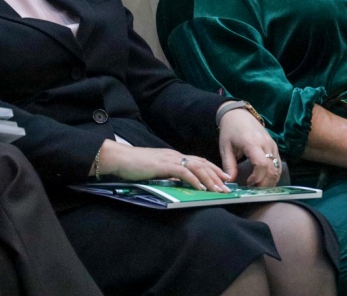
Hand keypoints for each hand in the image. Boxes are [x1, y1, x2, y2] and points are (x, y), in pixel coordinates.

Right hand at [95, 140, 231, 191]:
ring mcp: (170, 159)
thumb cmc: (133, 166)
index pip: (198, 161)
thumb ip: (166, 174)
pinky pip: (184, 172)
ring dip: (210, 179)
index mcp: (173, 156)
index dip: (212, 169)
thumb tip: (177, 183)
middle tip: (227, 186)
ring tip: (219, 189)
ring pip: (196, 167)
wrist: (119, 158)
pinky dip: (195, 180)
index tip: (223, 177)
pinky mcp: (164, 165)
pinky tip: (201, 188)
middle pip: (201, 163)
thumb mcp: (154, 170)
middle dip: (216, 175)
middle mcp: (175, 155)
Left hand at [218, 107, 280, 187]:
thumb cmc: (230, 130)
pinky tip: (265, 179)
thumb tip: (230, 181)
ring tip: (259, 186)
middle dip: (265, 183)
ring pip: (277, 167)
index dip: (257, 178)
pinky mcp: (274, 145)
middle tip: (254, 190)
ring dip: (270, 180)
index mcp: (252, 143)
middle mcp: (265, 143)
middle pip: (272, 168)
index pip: (262, 164)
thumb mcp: (225, 147)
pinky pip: (278, 163)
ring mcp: (272, 144)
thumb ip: (229, 165)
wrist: (238, 114)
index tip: (248, 183)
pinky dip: (273, 173)